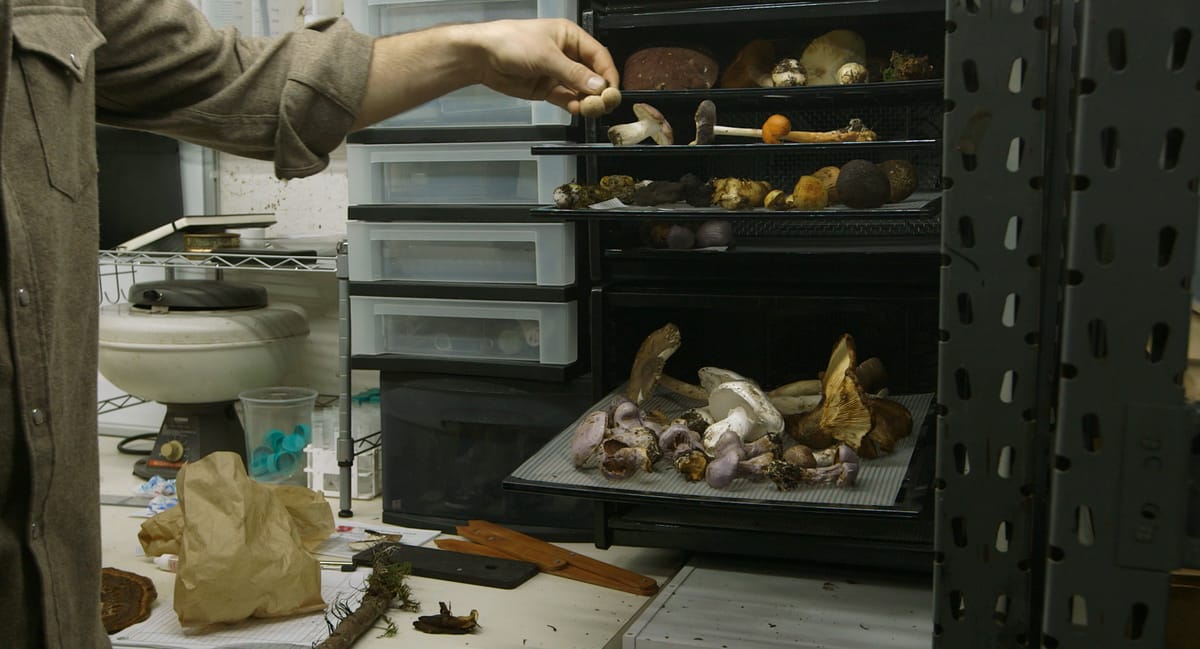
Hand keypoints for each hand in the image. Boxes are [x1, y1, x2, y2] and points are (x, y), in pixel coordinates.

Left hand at [467, 18, 619, 113]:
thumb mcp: (546, 55)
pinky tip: (577, 109)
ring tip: (589, 109)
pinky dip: (574, 106)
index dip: (608, 74)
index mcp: (571, 37)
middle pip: (593, 76)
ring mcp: (558, 73)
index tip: (612, 91)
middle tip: (603, 104)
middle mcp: (567, 55)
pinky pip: (567, 99)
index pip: (599, 56)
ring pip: (581, 90)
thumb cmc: (510, 41)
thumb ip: (573, 73)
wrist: (482, 56)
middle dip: (600, 91)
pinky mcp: (548, 89)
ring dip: (587, 101)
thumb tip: (598, 85)